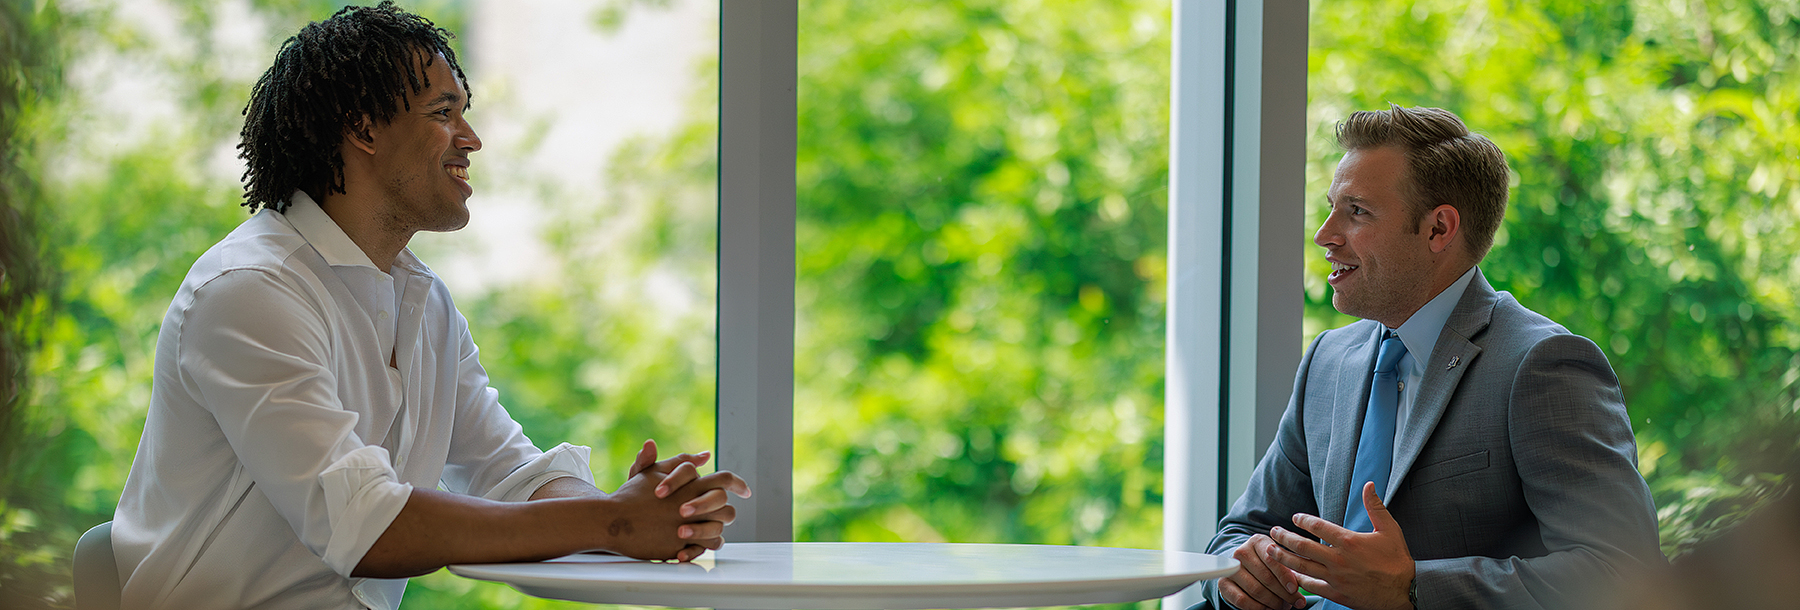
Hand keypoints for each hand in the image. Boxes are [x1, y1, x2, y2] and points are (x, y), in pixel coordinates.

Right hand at [608, 443, 751, 561]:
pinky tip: (700, 542)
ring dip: (716, 527)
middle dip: (724, 508)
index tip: (745, 490)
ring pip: (719, 529)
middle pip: (725, 506)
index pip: (724, 480)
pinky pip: (705, 547)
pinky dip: (706, 544)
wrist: (612, 521)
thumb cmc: (632, 495)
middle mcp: (693, 506)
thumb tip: (705, 454)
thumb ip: (680, 462)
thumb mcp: (653, 472)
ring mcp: (687, 528)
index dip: (738, 483)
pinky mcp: (680, 546)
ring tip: (708, 527)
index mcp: (690, 485)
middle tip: (719, 511)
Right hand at [1219, 534, 1306, 609]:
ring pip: (1256, 590)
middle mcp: (1241, 552)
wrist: (1241, 565)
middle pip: (1265, 577)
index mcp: (1257, 541)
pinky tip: (1268, 608)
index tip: (1294, 589)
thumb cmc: (1266, 563)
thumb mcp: (1278, 558)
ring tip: (1283, 605)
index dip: (1285, 576)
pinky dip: (1258, 608)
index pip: (1271, 559)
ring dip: (1273, 602)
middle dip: (1283, 594)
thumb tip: (1302, 584)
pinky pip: (1242, 600)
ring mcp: (1230, 568)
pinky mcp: (1223, 584)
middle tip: (1294, 602)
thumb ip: (1290, 566)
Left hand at [1267, 482, 1415, 609]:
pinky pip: (1312, 586)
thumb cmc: (1398, 560)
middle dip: (1284, 537)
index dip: (1303, 520)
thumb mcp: (1389, 529)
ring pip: (1302, 566)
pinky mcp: (1336, 594)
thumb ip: (1375, 506)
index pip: (1318, 527)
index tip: (1295, 517)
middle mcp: (1338, 559)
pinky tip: (1291, 575)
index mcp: (1349, 541)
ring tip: (1270, 551)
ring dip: (1283, 557)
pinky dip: (1299, 580)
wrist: (1405, 592)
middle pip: (1302, 546)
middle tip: (1273, 532)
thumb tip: (1369, 484)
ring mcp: (1335, 578)